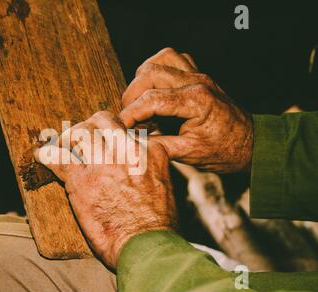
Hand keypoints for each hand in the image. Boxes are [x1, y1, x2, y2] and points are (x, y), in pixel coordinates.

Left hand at [34, 111, 177, 268]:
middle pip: (101, 121)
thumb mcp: (164, 185)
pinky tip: (41, 156)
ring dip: (67, 138)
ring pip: (79, 133)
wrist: (144, 246)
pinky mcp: (81, 181)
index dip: (112, 132)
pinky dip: (47, 156)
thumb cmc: (157, 224)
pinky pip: (58, 158)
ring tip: (61, 145)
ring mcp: (103, 164)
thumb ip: (150, 165)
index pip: (125, 127)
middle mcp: (126, 151)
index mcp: (148, 151)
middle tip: (81, 137)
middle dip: (89, 126)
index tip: (104, 139)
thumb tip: (137, 160)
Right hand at [119, 48, 252, 172]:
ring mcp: (199, 75)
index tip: (120, 126)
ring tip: (139, 100)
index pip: (151, 99)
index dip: (130, 113)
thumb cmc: (224, 151)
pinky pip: (174, 59)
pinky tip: (154, 88)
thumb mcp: (189, 154)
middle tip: (129, 117)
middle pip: (150, 74)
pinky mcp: (199, 75)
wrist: (251, 144)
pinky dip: (158, 69)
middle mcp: (197, 81)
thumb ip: (158, 145)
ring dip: (143, 78)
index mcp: (196, 101)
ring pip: (160, 59)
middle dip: (132, 95)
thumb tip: (130, 143)